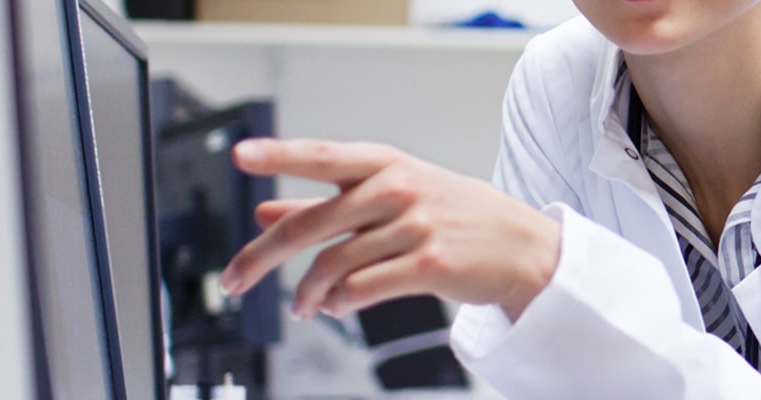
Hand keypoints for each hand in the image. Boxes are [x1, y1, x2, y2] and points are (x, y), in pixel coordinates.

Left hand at [220, 138, 560, 320]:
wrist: (525, 248)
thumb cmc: (457, 217)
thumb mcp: (395, 197)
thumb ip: (329, 204)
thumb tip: (266, 211)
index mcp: (387, 164)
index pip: (322, 156)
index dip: (279, 155)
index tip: (241, 156)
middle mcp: (399, 189)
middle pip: (312, 223)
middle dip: (262, 256)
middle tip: (236, 279)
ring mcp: (416, 226)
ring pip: (334, 264)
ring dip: (308, 293)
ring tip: (303, 307)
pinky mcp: (430, 265)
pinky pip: (364, 289)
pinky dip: (340, 303)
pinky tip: (336, 306)